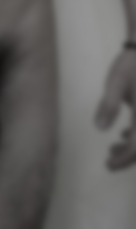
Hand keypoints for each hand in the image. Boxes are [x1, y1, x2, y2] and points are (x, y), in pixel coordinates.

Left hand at [96, 49, 135, 169]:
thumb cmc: (131, 64)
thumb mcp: (116, 82)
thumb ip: (108, 104)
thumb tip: (99, 129)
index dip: (123, 160)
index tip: (108, 165)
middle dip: (127, 157)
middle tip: (108, 160)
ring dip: (131, 148)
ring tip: (111, 149)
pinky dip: (135, 136)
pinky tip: (122, 134)